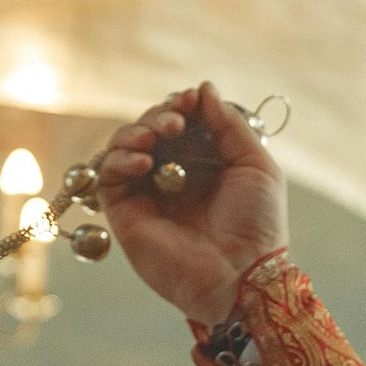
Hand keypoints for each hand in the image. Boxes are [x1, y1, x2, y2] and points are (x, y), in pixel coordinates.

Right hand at [97, 82, 288, 328]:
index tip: (189, 102)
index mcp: (204, 166)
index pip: (180, 124)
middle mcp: (172, 178)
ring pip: (123, 149)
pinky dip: (120, 160)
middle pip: (149, 131)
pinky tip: (143, 161)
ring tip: (155, 138)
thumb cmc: (257, 225)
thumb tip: (203, 89)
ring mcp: (147, 196)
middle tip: (175, 122)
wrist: (241, 276)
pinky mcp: (125, 215)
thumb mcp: (256, 165)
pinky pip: (108, 177)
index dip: (180, 107)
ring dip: (134, 133)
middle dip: (159, 117)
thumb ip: (229, 125)